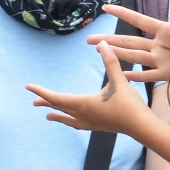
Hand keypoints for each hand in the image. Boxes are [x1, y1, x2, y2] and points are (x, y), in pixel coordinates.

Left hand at [29, 38, 149, 137]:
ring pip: (68, 119)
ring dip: (57, 115)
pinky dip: (70, 121)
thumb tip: (103, 43)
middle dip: (46, 102)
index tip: (29, 87)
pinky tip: (73, 122)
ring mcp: (90, 122)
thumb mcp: (118, 79)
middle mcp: (83, 114)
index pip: (56, 97)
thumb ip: (110, 61)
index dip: (42, 92)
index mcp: (83, 103)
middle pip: (59, 108)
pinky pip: (78, 124)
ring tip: (48, 115)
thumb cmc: (129, 103)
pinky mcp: (98, 126)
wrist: (140, 125)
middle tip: (33, 101)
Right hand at [90, 3, 169, 88]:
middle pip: (129, 41)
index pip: (139, 20)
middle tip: (89, 39)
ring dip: (116, 54)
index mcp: (164, 30)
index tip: (106, 8)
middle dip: (109, 39)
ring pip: (134, 56)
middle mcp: (158, 45)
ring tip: (98, 51)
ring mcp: (160, 60)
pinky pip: (149, 75)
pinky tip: (122, 75)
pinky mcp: (167, 73)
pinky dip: (136, 76)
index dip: (123, 14)